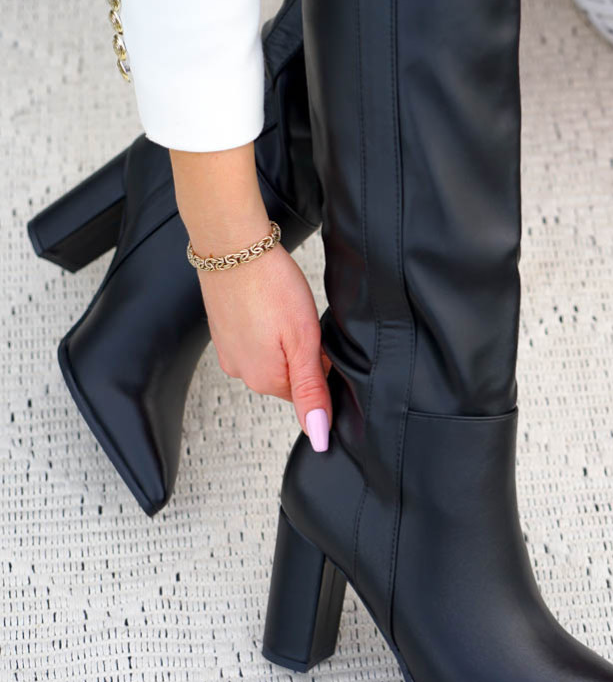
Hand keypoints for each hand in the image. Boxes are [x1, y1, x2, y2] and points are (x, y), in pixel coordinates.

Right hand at [169, 142, 330, 448]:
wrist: (232, 245)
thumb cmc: (270, 285)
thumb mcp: (304, 341)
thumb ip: (312, 390)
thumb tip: (318, 435)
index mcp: (265, 380)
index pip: (307, 394)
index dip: (320, 366)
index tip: (317, 339)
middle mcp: (242, 373)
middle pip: (289, 375)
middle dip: (301, 353)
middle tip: (301, 320)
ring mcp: (228, 352)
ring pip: (271, 356)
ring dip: (283, 338)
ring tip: (283, 309)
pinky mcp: (223, 332)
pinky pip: (254, 340)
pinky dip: (265, 326)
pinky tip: (269, 305)